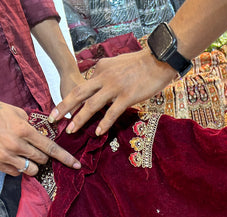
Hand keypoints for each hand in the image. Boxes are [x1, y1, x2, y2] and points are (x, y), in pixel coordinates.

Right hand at [0, 102, 80, 175]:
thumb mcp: (14, 111)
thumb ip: (30, 123)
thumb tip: (42, 131)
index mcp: (23, 130)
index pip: (50, 147)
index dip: (65, 157)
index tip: (76, 165)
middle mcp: (16, 145)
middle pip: (42, 160)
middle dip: (42, 156)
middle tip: (33, 148)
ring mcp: (7, 157)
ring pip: (32, 169)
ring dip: (31, 164)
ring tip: (22, 154)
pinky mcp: (0, 165)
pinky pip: (17, 173)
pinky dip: (17, 167)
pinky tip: (10, 157)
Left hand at [48, 49, 175, 135]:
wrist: (158, 59)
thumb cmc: (141, 64)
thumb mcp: (116, 64)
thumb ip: (106, 73)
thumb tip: (99, 82)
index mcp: (100, 69)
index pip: (83, 86)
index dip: (72, 100)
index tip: (63, 110)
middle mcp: (103, 77)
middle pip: (78, 93)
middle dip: (64, 106)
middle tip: (53, 118)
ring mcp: (114, 87)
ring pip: (91, 105)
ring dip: (79, 119)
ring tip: (70, 130)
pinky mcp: (127, 96)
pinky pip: (112, 113)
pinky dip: (104, 123)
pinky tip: (98, 132)